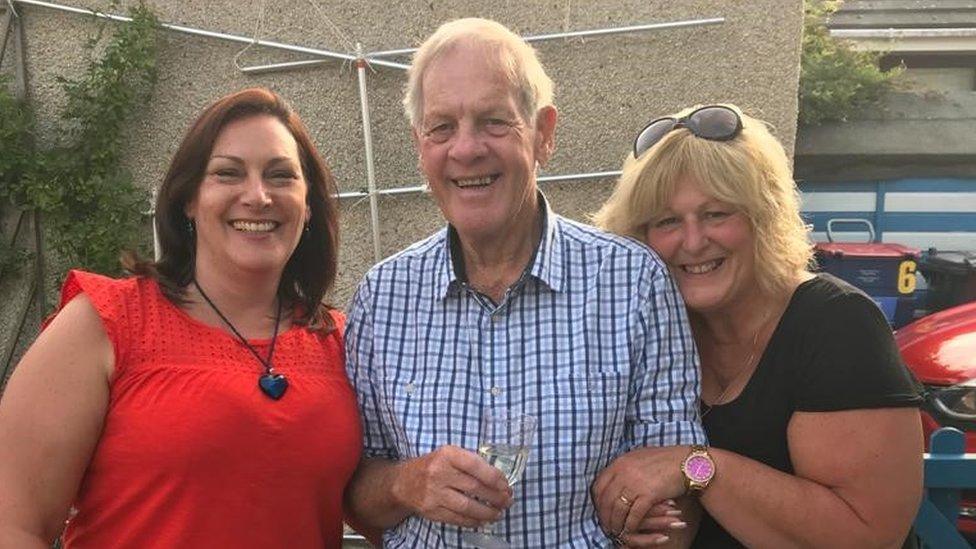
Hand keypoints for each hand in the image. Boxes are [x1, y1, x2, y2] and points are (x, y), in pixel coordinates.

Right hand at [391, 445, 512, 526]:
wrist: (402, 482)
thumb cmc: (432, 466)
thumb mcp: (448, 455)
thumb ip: (469, 462)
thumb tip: (498, 479)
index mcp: (447, 455)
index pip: (475, 465)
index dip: (494, 477)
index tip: (506, 484)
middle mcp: (439, 473)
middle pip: (474, 487)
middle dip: (495, 496)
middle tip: (508, 500)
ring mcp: (434, 493)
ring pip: (467, 506)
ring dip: (487, 512)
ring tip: (499, 513)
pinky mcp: (431, 510)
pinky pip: (456, 518)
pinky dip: (472, 521)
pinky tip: (482, 520)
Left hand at [592, 446, 688, 544]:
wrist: (689, 462)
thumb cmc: (666, 460)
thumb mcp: (639, 458)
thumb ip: (625, 467)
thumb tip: (613, 476)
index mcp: (620, 462)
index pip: (598, 485)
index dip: (597, 501)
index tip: (599, 510)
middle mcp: (624, 471)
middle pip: (605, 499)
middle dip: (603, 515)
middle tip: (605, 525)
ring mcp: (635, 482)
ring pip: (618, 509)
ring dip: (616, 523)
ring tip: (616, 531)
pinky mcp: (649, 494)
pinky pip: (634, 514)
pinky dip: (631, 525)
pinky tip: (630, 530)